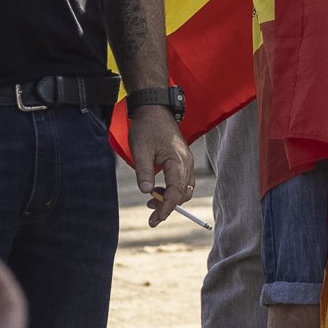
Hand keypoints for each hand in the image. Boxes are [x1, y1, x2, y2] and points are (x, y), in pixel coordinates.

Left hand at [128, 106, 193, 223]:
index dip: (166, 209)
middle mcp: (186, 162)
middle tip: (150, 214)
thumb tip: (147, 192)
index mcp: (178, 161)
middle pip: (183, 194)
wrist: (153, 107)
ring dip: (170, 199)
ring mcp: (186, 160)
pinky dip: (172, 189)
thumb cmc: (147, 126)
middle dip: (168, 206)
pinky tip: (157, 189)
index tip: (154, 220)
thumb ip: (144, 172)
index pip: (176, 192)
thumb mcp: (140, 150)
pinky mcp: (182, 159)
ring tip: (151, 202)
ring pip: (184, 189)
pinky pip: (182, 181)